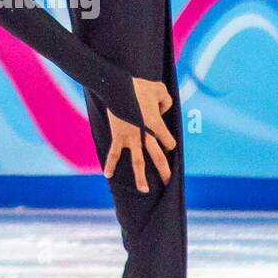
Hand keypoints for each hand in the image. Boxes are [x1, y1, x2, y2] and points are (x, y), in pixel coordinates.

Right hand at [103, 77, 177, 192]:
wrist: (117, 87)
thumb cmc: (139, 87)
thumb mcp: (159, 89)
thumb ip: (166, 101)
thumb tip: (162, 110)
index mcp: (157, 125)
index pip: (169, 142)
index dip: (169, 142)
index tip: (165, 140)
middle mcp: (146, 135)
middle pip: (158, 157)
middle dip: (164, 171)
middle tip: (168, 182)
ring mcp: (131, 138)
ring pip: (138, 162)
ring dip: (140, 177)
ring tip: (144, 190)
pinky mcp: (118, 137)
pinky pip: (114, 153)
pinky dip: (111, 164)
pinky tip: (108, 175)